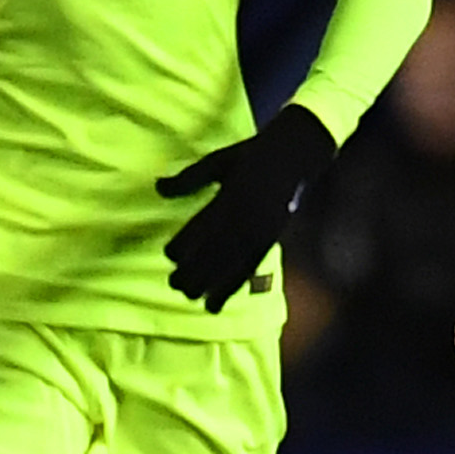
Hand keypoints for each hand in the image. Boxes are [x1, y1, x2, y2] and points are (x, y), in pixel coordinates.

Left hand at [156, 106, 337, 311]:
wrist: (296, 154)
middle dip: (195, 270)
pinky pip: (251, 267)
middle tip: (175, 285)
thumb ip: (189, 178)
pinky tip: (222, 298)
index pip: (203, 226)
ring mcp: (260, 231)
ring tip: (193, 299)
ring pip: (232, 263)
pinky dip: (235, 285)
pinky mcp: (272, 240)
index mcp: (230, 196)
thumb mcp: (218, 161)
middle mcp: (245, 218)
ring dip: (212, 283)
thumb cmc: (252, 155)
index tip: (169, 254)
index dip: (186, 243)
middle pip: (216, 250)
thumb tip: (158, 188)